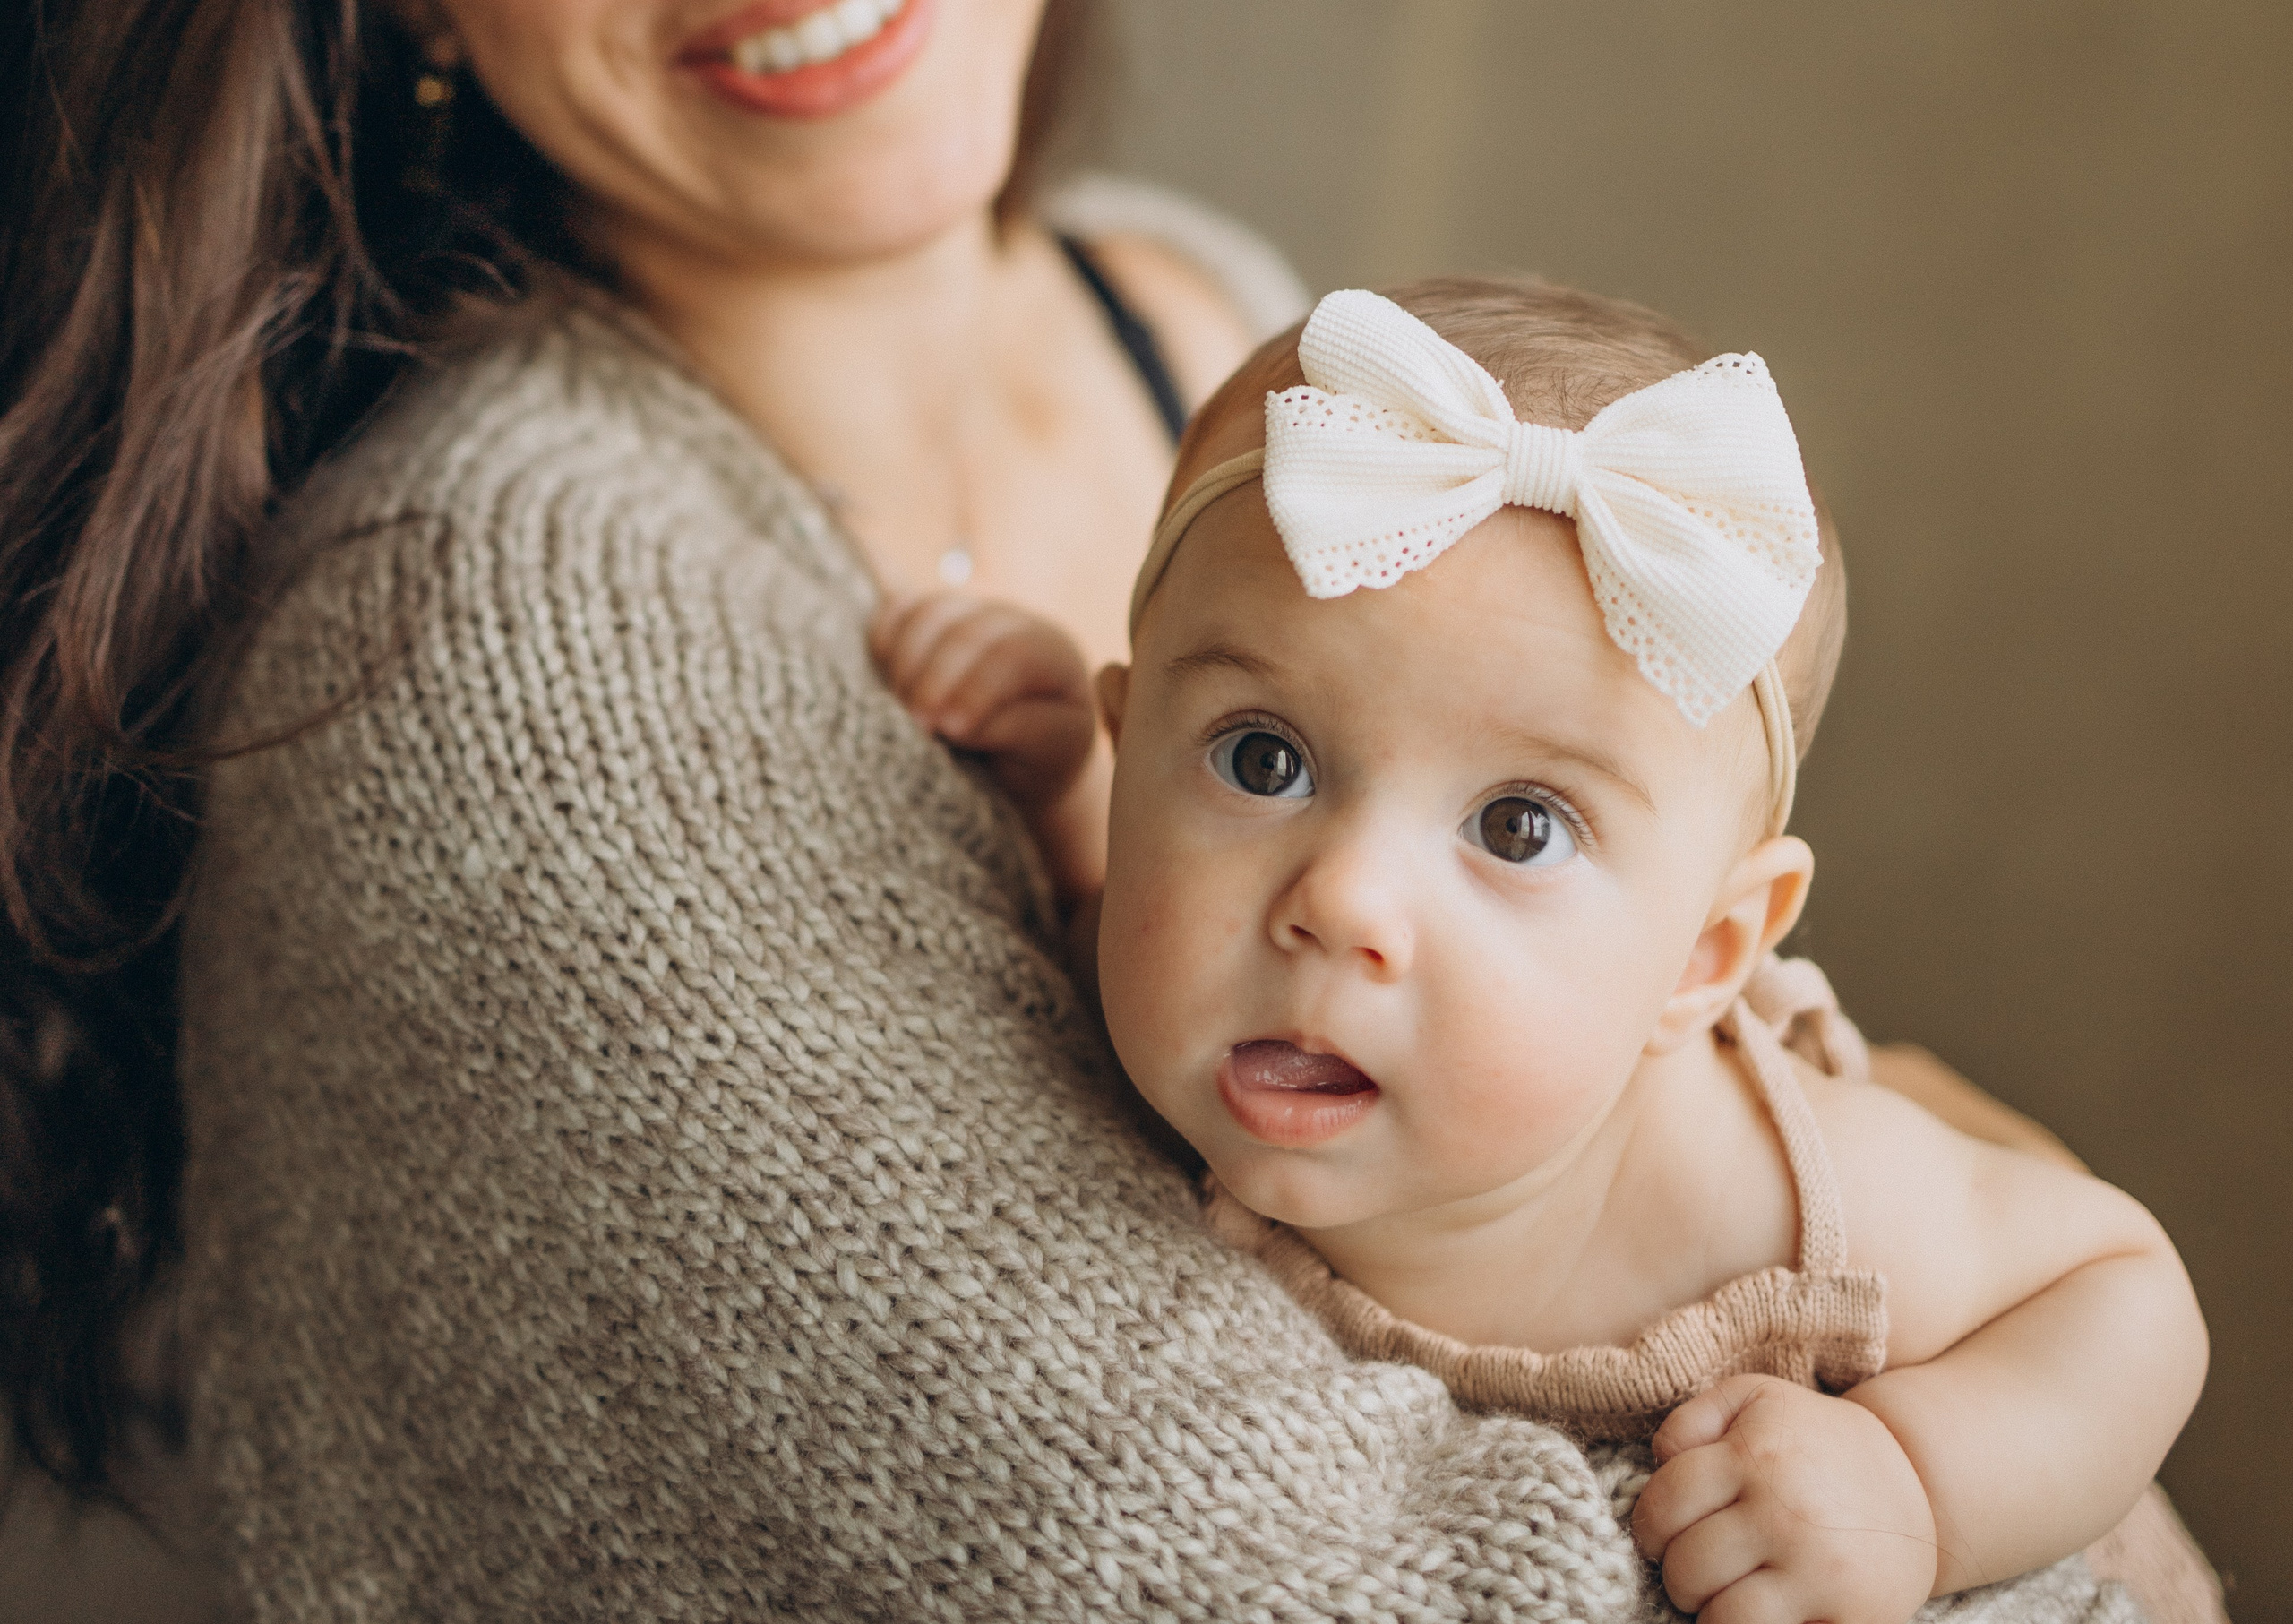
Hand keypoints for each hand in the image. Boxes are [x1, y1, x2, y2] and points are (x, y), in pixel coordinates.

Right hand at [869, 591, 1097, 811]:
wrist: (1021, 750)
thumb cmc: (1038, 756)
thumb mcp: (1044, 752)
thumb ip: (1014, 731)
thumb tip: (953, 724)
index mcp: (1052, 655)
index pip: (1012, 656)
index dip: (976, 689)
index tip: (948, 729)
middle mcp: (1012, 622)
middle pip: (965, 631)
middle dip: (933, 677)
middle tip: (914, 723)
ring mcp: (969, 611)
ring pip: (930, 613)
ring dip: (904, 660)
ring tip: (897, 707)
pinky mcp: (933, 616)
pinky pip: (900, 609)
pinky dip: (884, 636)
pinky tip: (883, 675)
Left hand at [1632, 1375, 1937, 1623]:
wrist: (1919, 1483)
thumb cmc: (1816, 1442)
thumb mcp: (1756, 1401)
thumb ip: (1690, 1419)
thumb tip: (1659, 1464)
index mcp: (1756, 1457)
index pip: (1663, 1507)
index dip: (1649, 1528)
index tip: (1663, 1536)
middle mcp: (1788, 1515)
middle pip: (1687, 1569)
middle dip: (1680, 1575)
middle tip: (1701, 1569)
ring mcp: (1822, 1573)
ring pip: (1723, 1620)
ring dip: (1712, 1615)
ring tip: (1729, 1595)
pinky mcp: (1855, 1619)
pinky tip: (1767, 1613)